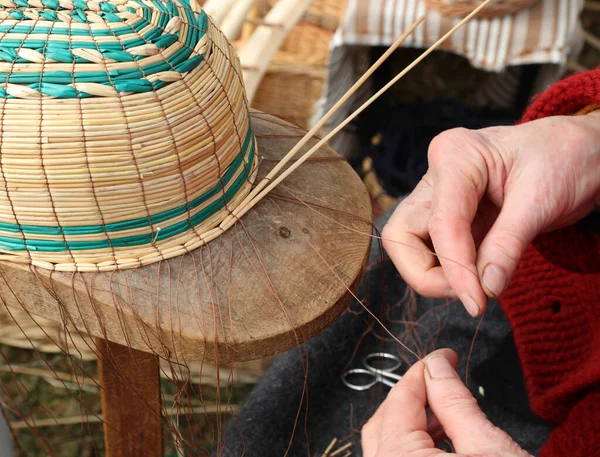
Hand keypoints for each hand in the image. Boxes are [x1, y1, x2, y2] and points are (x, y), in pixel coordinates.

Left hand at [361, 349, 531, 456]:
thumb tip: (437, 363)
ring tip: (446, 409)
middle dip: (410, 396)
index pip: (399, 401)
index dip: (422, 371)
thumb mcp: (487, 449)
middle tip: (441, 378)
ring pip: (385, 444)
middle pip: (382, 422)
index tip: (444, 355)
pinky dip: (412, 446)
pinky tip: (440, 439)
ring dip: (411, 421)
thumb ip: (454, 401)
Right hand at [382, 112, 599, 315]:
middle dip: (427, 273)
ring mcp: (436, 197)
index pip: (440, 223)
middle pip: (401, 236)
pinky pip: (432, 253)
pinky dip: (452, 272)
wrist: (577, 152)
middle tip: (471, 293)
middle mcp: (435, 176)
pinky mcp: (445, 217)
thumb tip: (486, 288)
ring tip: (481, 283)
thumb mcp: (542, 199)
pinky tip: (481, 274)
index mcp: (454, 155)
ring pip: (408, 248)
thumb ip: (509, 244)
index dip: (455, 268)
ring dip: (438, 275)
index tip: (477, 302)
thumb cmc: (562, 158)